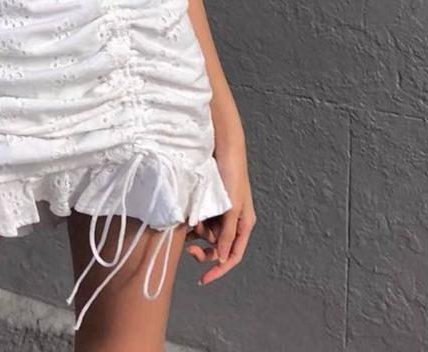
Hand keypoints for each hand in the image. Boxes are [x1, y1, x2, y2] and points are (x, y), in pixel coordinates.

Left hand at [186, 140, 255, 284]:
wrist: (221, 148)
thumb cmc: (232, 176)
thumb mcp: (231, 207)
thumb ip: (227, 233)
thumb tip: (222, 258)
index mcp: (244, 225)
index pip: (232, 255)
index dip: (219, 270)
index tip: (203, 279)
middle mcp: (232, 221)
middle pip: (217, 248)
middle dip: (203, 251)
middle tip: (188, 249)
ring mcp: (219, 213)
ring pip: (205, 235)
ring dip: (196, 235)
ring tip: (188, 224)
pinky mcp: (207, 203)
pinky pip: (198, 220)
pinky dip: (191, 223)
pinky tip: (184, 220)